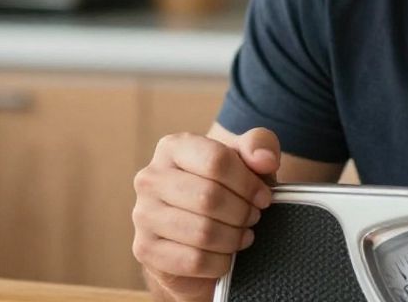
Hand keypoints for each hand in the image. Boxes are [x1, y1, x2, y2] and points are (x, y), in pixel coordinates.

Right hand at [132, 128, 279, 301]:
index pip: (216, 160)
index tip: (263, 197)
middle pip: (209, 197)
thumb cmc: (225, 190)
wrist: (198, 234)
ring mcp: (143, 214)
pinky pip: (193, 260)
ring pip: (202, 232)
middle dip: (241, 213)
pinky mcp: (145, 249)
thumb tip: (264, 159)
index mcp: (173, 148)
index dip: (248, 183)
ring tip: (241, 235)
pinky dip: (219, 262)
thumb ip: (259, 145)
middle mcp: (150, 178)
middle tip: (252, 218)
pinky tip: (225, 256)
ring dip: (232, 238)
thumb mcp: (247, 162)